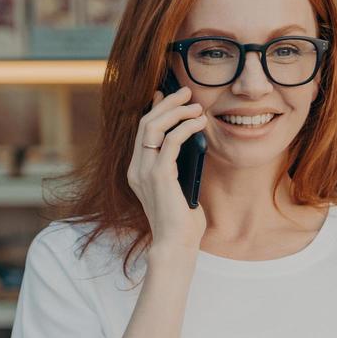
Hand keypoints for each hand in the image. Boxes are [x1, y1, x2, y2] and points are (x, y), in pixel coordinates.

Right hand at [128, 84, 206, 254]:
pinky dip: (186, 127)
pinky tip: (200, 123)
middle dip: (167, 103)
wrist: (176, 245)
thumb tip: (191, 142)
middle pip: (146, 123)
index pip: (142, 132)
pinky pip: (172, 141)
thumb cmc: (182, 223)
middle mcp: (137, 169)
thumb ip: (179, 167)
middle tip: (186, 92)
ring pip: (155, 127)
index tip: (166, 94)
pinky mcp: (160, 175)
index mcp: (138, 171)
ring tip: (196, 106)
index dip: (154, 109)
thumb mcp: (179, 188)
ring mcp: (146, 171)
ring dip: (176, 111)